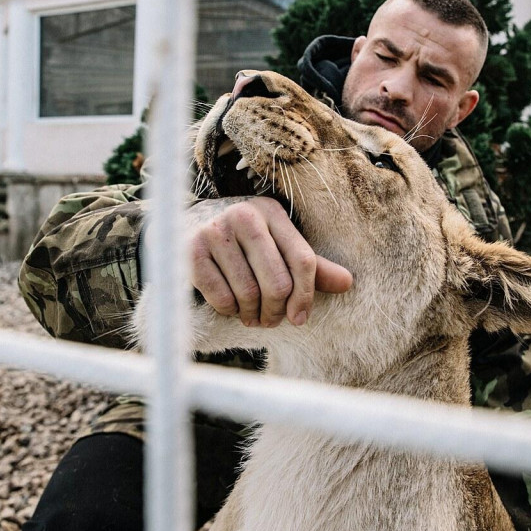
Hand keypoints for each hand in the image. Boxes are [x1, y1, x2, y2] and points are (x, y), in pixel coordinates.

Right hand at [186, 196, 352, 327]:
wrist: (182, 227)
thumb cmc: (240, 243)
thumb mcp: (275, 245)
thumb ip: (310, 265)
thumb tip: (348, 283)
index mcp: (271, 211)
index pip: (303, 260)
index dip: (306, 296)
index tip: (299, 318)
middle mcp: (244, 215)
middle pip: (277, 283)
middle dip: (276, 311)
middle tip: (270, 319)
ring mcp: (215, 232)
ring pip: (249, 294)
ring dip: (252, 314)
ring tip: (250, 315)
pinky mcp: (191, 252)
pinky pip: (222, 298)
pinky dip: (229, 311)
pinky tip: (229, 306)